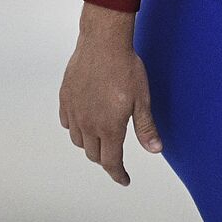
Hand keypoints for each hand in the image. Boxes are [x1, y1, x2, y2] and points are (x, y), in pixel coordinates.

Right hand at [58, 4, 162, 185]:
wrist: (103, 43)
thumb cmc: (125, 68)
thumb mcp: (142, 99)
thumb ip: (146, 127)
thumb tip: (155, 150)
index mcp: (109, 127)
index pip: (111, 162)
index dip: (118, 174)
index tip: (124, 179)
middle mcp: (88, 124)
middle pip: (94, 154)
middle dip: (105, 159)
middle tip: (115, 156)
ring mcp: (74, 111)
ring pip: (79, 141)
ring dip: (90, 144)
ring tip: (102, 137)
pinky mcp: (65, 98)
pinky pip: (68, 123)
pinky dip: (76, 128)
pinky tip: (85, 120)